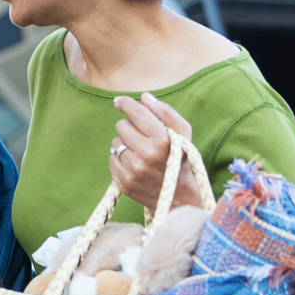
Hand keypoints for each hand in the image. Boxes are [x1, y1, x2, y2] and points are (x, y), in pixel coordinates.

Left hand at [109, 92, 203, 210]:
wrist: (178, 197)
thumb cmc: (180, 159)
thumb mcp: (183, 134)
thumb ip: (166, 112)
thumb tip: (144, 97)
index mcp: (162, 140)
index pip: (136, 113)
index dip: (125, 104)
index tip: (119, 101)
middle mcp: (146, 154)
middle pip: (121, 126)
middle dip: (130, 127)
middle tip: (141, 137)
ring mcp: (133, 169)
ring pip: (115, 142)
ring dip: (125, 144)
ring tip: (140, 153)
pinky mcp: (123, 182)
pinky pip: (111, 159)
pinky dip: (120, 159)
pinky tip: (134, 164)